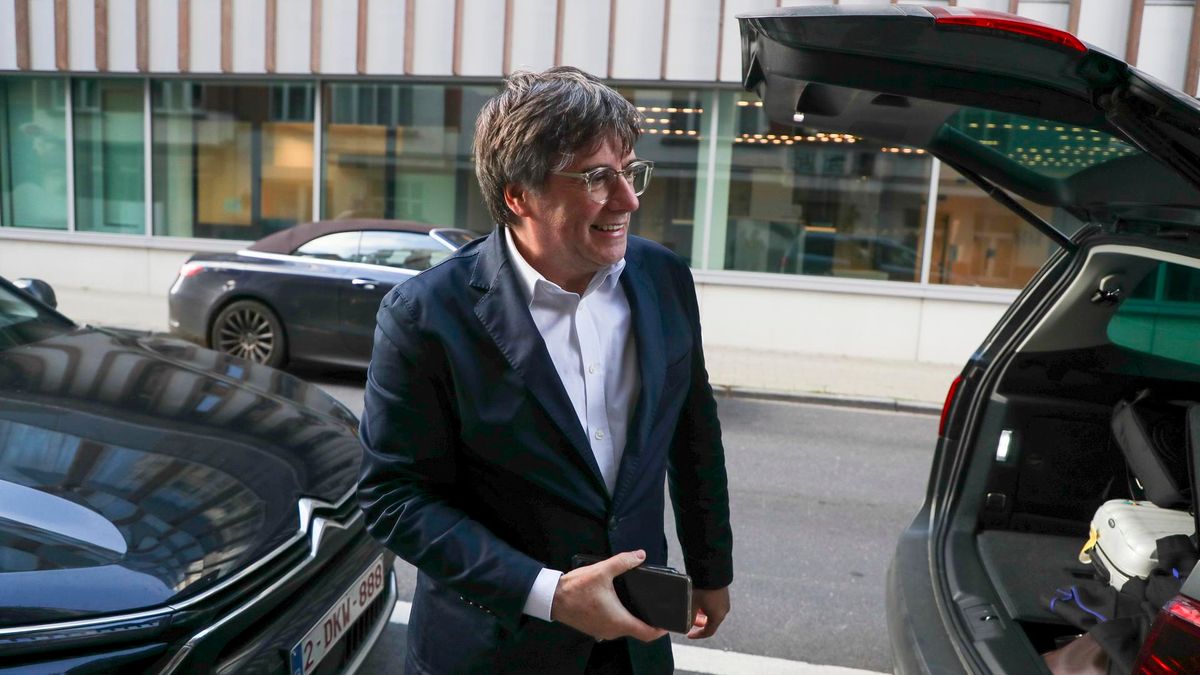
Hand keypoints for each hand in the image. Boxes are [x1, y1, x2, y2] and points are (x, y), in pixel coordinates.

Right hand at [550, 550, 668, 642]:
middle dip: (648, 622)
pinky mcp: (594, 629)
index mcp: (619, 620)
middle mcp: (612, 631)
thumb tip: (640, 555)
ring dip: (633, 619)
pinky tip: (619, 604)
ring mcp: (602, 632)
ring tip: (640, 604)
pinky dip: (620, 618)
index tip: (668, 623)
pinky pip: (613, 627)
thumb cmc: (576, 588)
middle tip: (656, 608)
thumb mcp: (602, 571)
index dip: (661, 630)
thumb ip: (623, 561)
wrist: (552, 598)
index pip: (647, 633)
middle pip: (637, 631)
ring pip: (624, 629)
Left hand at [687, 586, 729, 638]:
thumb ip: (690, 617)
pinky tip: (699, 600)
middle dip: (699, 623)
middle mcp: (724, 611)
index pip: (708, 632)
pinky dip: (706, 607)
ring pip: (712, 614)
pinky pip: (715, 606)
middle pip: (710, 623)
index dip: (697, 635)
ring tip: (693, 609)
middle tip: (690, 620)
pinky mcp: (724, 594)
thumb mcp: (693, 604)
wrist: (712, 570)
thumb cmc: (703, 589)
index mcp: (718, 617)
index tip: (689, 634)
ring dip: (702, 614)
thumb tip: (686, 625)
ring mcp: (725, 602)